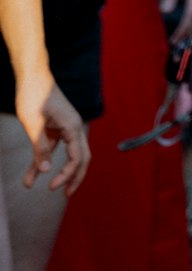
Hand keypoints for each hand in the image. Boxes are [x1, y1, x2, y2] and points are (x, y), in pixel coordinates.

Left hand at [15, 70, 89, 195]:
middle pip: (82, 157)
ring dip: (60, 171)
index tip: (51, 187)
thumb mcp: (34, 124)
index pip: (77, 158)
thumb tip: (46, 171)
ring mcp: (66, 127)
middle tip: (66, 195)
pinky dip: (44, 160)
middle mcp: (74, 127)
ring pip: (68, 154)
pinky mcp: (56, 127)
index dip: (67, 175)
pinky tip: (31, 175)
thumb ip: (40, 148)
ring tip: (51, 189)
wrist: (32, 75)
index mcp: (73, 126)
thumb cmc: (33, 96)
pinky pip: (54, 148)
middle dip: (75, 177)